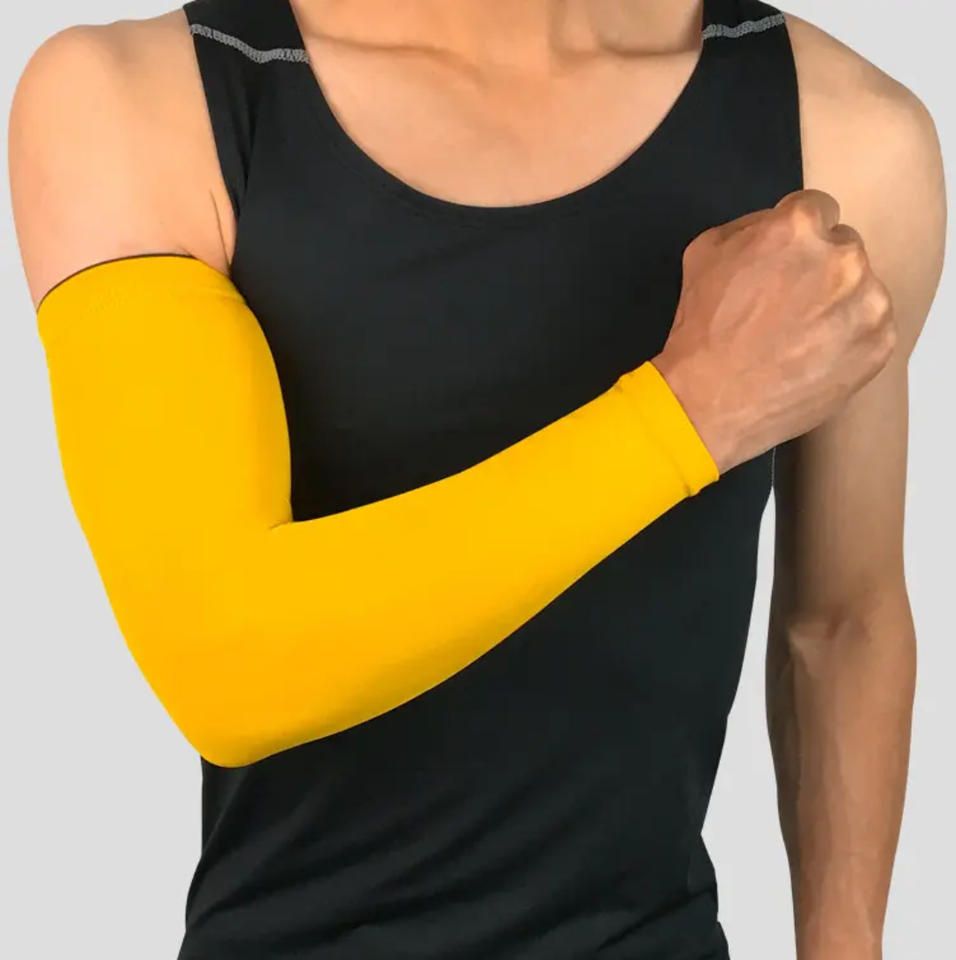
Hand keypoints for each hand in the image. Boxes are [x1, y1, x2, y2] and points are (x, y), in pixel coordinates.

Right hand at [652, 190, 895, 473]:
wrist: (711, 401)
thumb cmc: (702, 331)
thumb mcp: (704, 253)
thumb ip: (749, 225)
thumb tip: (773, 224)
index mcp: (800, 227)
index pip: (818, 210)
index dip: (796, 237)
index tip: (784, 263)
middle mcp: (843, 259)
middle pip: (843, 248)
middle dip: (819, 269)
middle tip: (787, 304)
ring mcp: (867, 304)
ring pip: (862, 289)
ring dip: (838, 304)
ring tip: (798, 336)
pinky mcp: (879, 345)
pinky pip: (872, 330)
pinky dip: (849, 340)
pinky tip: (812, 355)